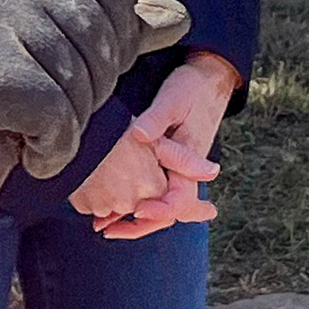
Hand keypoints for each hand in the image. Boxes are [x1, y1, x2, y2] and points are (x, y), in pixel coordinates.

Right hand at [0, 0, 140, 226]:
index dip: (114, 30)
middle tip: (52, 115)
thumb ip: (102, 25)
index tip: (87, 70)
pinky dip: (51, 144)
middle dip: (92, 86)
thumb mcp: (32, 37)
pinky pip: (51, 111)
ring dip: (67, 122)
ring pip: (76, 74)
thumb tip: (175, 19)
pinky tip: (23, 151)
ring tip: (28, 132)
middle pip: (95, 28)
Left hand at [71, 55, 237, 238]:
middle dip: (138, 225)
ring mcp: (176, 170)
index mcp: (191, 159)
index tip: (137, 210)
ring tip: (100, 223)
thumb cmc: (191, 89)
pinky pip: (151, 193)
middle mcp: (185, 171)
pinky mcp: (166, 166)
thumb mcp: (172, 101)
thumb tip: (138, 136)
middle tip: (106, 228)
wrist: (208, 81)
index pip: (180, 199)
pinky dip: (130, 203)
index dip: (159, 209)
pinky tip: (105, 206)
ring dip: (131, 218)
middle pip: (167, 213)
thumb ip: (156, 120)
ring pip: (157, 206)